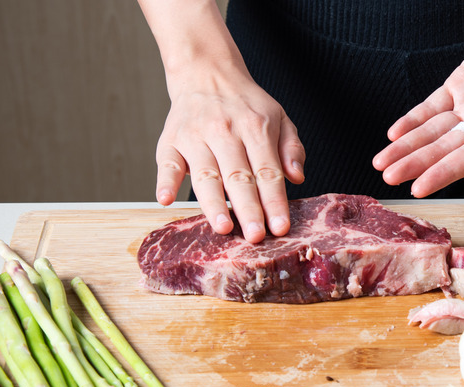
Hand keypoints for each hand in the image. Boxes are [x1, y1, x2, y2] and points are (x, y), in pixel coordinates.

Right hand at [155, 66, 304, 242]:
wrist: (206, 73)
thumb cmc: (246, 105)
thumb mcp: (279, 117)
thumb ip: (291, 148)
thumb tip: (297, 177)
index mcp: (256, 128)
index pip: (268, 172)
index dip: (274, 202)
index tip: (280, 227)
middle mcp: (225, 131)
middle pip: (238, 177)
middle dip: (248, 209)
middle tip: (255, 237)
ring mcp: (195, 136)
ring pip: (205, 174)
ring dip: (213, 202)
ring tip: (223, 227)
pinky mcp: (171, 140)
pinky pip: (167, 163)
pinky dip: (165, 181)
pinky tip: (166, 200)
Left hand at [373, 0, 463, 196]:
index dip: (443, 174)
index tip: (420, 188)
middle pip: (443, 150)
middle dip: (415, 164)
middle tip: (389, 177)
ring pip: (432, 132)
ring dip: (407, 147)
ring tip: (382, 163)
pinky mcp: (458, 87)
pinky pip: (430, 107)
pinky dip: (412, 120)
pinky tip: (394, 134)